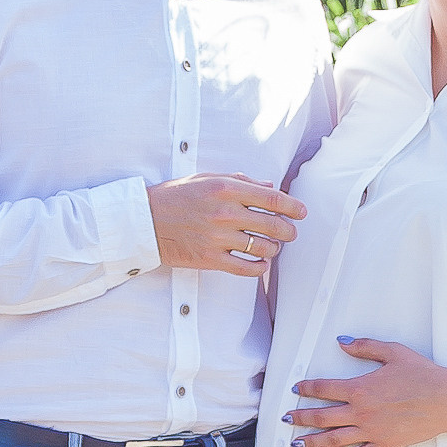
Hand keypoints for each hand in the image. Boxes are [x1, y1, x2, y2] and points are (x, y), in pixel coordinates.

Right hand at [147, 171, 306, 274]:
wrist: (144, 220)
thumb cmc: (175, 196)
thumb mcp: (206, 178)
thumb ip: (240, 181)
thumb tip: (269, 187)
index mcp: (226, 188)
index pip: (272, 199)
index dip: (293, 206)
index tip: (301, 212)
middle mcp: (225, 213)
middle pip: (273, 225)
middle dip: (288, 230)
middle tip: (290, 233)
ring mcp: (218, 237)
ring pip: (262, 248)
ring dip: (273, 249)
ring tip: (271, 247)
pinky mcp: (210, 258)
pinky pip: (245, 268)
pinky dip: (259, 268)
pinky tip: (261, 264)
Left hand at [286, 333, 446, 446]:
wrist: (446, 399)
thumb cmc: (422, 373)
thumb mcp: (393, 352)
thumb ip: (364, 345)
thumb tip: (341, 341)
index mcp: (360, 388)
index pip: (324, 388)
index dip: (307, 388)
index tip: (295, 390)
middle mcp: (360, 412)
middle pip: (321, 416)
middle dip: (300, 417)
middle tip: (285, 419)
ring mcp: (370, 431)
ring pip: (332, 439)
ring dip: (311, 441)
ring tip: (295, 443)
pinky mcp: (383, 445)